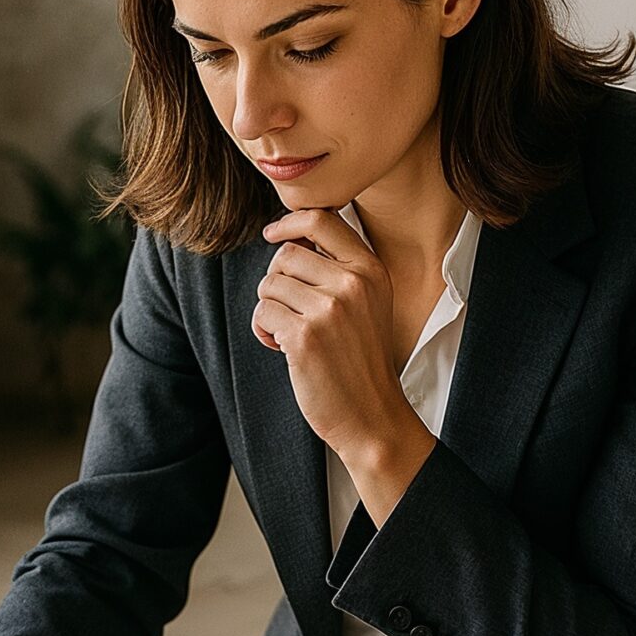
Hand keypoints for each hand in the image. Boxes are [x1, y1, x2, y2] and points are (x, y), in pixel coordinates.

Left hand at [252, 210, 434, 510]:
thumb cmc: (362, 359)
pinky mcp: (304, 337)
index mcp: (371, 270)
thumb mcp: (368, 303)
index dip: (290, 222)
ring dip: (269, 307)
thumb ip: (341, 268)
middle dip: (277, 280)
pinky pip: (262, 313)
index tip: (273, 234)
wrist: (372, 415)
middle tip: (287, 309)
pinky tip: (279, 346)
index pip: (322, 220)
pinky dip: (263, 330)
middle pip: (287, 254)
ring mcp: (329, 310)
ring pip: (270, 284)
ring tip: (285, 331)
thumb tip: (289, 236)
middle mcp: (352, 284)